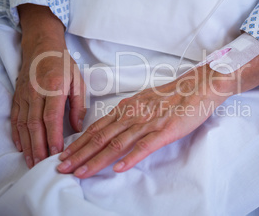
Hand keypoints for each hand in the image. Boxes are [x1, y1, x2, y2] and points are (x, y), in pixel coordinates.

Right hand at [11, 4, 85, 167]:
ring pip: (22, 124)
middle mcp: (35, 93)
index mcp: (53, 88)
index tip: (57, 153)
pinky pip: (15, 118)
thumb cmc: (63, 63)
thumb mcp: (77, 80)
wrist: (41, 46)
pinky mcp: (17, 97)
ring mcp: (24, 95)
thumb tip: (78, 127)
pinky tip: (20, 146)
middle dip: (39, 147)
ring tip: (32, 162)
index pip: (51, 117)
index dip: (53, 137)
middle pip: (34, 125)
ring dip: (27, 145)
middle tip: (42, 165)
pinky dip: (17, 134)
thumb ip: (78, 105)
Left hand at [56, 50, 258, 177]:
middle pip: (100, 137)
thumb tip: (112, 129)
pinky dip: (130, 158)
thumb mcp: (144, 102)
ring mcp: (148, 122)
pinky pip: (145, 146)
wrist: (198, 86)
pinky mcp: (165, 130)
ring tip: (80, 172)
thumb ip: (128, 115)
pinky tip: (119, 169)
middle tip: (61, 169)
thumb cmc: (172, 95)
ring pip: (117, 143)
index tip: (64, 156)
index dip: (78, 144)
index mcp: (126, 108)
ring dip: (96, 159)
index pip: (96, 128)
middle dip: (79, 154)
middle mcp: (132, 115)